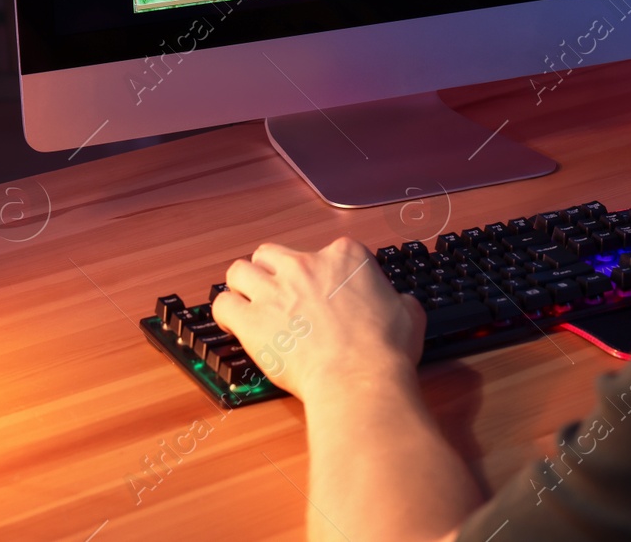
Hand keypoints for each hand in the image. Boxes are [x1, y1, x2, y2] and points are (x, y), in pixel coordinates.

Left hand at [211, 237, 426, 401]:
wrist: (359, 379)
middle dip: (273, 271)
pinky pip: (222, 304)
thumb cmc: (383, 350)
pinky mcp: (251, 320)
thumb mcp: (408, 312)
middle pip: (273, 254)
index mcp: (345, 256)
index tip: (324, 291)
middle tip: (279, 292)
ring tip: (248, 302)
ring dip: (243, 285)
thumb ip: (395, 299)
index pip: (325, 250)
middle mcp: (306, 265)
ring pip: (240, 271)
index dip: (323, 273)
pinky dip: (225, 312)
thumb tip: (397, 304)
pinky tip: (233, 323)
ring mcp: (275, 290)